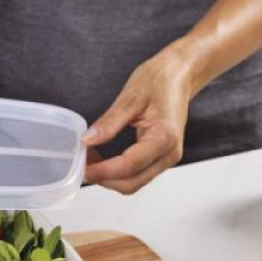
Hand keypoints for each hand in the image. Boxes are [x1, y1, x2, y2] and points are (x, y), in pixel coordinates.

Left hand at [83, 48, 194, 194]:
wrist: (179, 77)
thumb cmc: (160, 81)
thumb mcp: (130, 97)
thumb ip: (109, 122)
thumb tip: (87, 140)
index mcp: (164, 137)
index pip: (130, 165)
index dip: (104, 171)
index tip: (83, 167)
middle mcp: (169, 154)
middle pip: (132, 183)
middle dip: (105, 179)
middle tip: (82, 166)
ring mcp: (167, 159)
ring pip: (134, 183)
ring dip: (110, 178)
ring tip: (91, 161)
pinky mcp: (162, 159)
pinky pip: (138, 175)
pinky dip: (119, 173)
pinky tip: (104, 161)